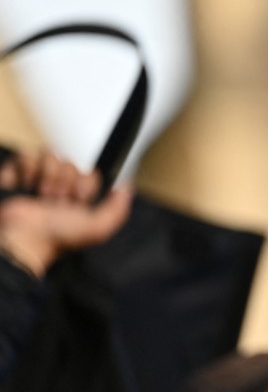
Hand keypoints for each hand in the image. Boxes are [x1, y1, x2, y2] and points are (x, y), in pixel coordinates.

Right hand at [0, 150, 132, 277]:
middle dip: (64, 182)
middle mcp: (59, 187)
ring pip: (50, 156)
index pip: (90, 173)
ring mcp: (37, 179)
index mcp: (78, 198)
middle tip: (56, 201)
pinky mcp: (16, 174)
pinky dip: (25, 169)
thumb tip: (127, 186)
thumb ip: (118, 210)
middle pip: (71, 164)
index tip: (78, 201)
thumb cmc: (58, 237)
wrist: (23, 236)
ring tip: (40, 196)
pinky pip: (26, 155)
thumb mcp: (97, 228)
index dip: (85, 185)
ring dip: (46, 176)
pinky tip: (26, 185)